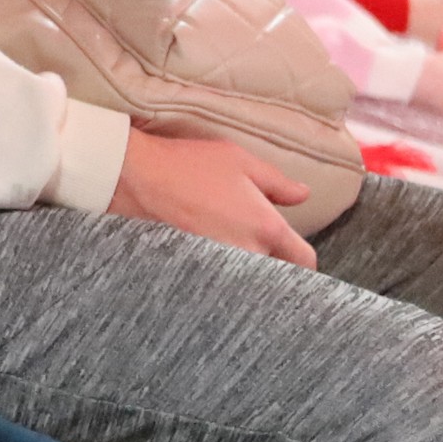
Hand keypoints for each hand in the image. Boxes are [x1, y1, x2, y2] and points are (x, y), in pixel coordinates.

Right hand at [111, 127, 315, 267]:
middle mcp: (248, 254)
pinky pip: (221, 280)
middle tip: (258, 243)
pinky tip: (211, 255)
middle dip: (274, 262)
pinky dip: (221, 273)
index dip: (302, 256)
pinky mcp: (197, 271)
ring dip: (247, 268)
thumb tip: (302, 195)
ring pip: (248, 279)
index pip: (305, 261)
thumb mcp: (240, 161)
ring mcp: (221, 267)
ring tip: (232, 248)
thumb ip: (278, 183)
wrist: (137, 180)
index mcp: (267, 228)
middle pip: (277, 275)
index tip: (293, 249)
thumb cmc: (189, 165)